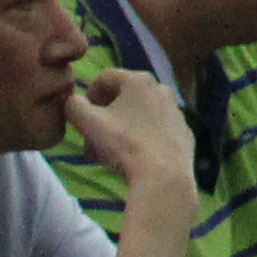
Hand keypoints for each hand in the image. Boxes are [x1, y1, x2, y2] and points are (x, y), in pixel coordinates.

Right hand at [69, 64, 195, 207]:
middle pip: (122, 99)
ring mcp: (176, 113)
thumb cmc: (124, 145)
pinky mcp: (184, 135)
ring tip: (107, 155)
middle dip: (103, 119)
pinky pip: (156, 133)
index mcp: (139, 80)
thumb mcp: (88, 123)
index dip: (88, 97)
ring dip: (120, 131)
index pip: (104, 78)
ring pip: (139, 117)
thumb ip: (73, 106)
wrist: (164, 177)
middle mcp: (161, 90)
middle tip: (91, 142)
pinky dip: (142, 141)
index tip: (82, 119)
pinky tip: (133, 161)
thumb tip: (72, 102)